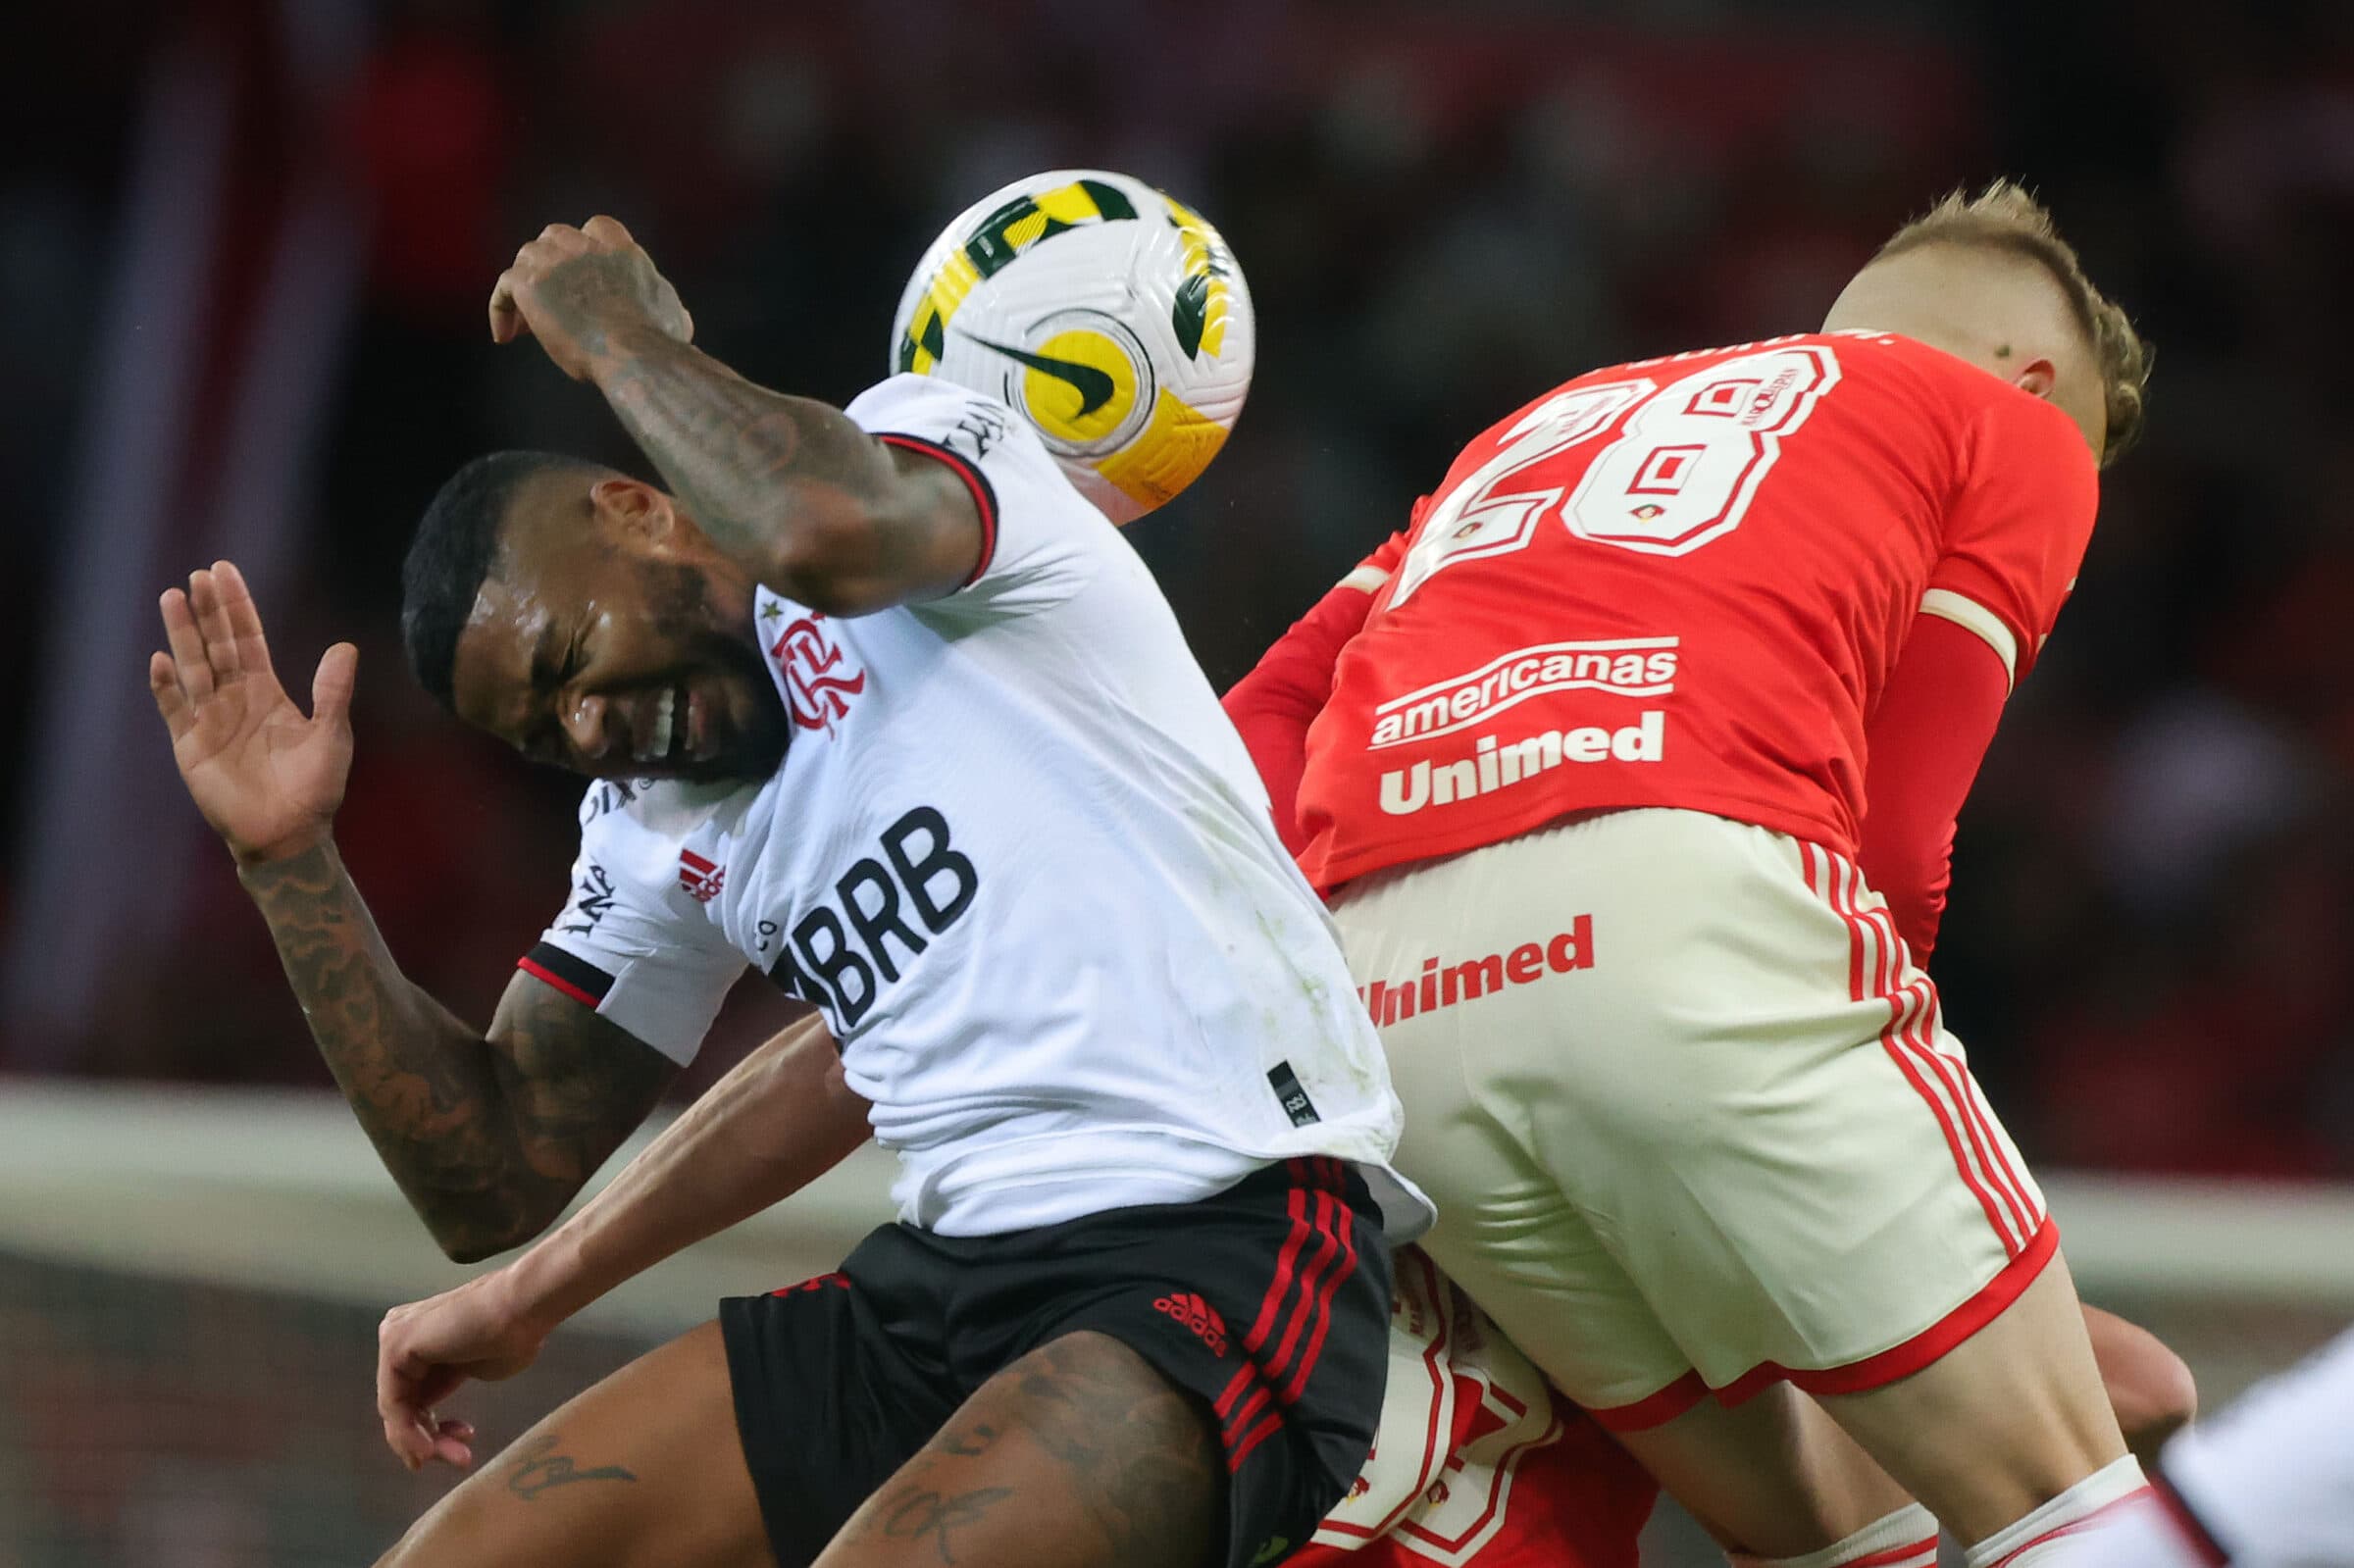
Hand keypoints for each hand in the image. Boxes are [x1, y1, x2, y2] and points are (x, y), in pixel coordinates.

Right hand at [150, 562, 355, 866]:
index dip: (237, 606)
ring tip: (172, 598)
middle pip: (217, 644)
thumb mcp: (332, 735)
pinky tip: (161, 661)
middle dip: (208, 610)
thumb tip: (345, 647)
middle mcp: (234, 699)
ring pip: (193, 667)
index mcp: (266, 691)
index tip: (224, 571)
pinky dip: (166, 687)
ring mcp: (210, 719)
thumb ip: (334, 692)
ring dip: (183, 635)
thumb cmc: (315, 788)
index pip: (248, 638)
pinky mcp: (191, 745)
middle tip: (198, 574)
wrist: (289, 833)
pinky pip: (175, 710)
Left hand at [376, 1268, 552, 1470]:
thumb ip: (446, 1381)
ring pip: (397, 1410)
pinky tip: (432, 1450)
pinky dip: (409, 1433)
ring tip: (459, 1458)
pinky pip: (394, 1405)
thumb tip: (431, 1406)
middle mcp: (399, 1335)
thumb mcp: (473, 1368)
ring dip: (425, 1442)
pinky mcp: (394, 1348)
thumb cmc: (513, 1336)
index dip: (431, 1430)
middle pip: (403, 1404)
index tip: (460, 1448)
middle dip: (430, 1439)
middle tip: (460, 1459)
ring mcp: (393, 1339)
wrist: (522, 1310)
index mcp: (419, 1339)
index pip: (412, 1395)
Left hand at [488, 215, 694, 380]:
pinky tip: (505, 336)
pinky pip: (504, 287)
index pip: (595, 228)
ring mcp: (554, 261)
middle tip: (552, 300)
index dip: (584, 251)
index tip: (583, 278)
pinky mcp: (530, 284)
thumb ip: (666, 304)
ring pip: (526, 258)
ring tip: (529, 323)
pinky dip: (501, 309)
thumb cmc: (657, 342)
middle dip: (550, 263)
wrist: (636, 353)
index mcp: (621, 248)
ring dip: (526, 284)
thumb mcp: (673, 315)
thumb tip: (679, 316)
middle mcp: (585, 246)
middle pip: (553, 237)